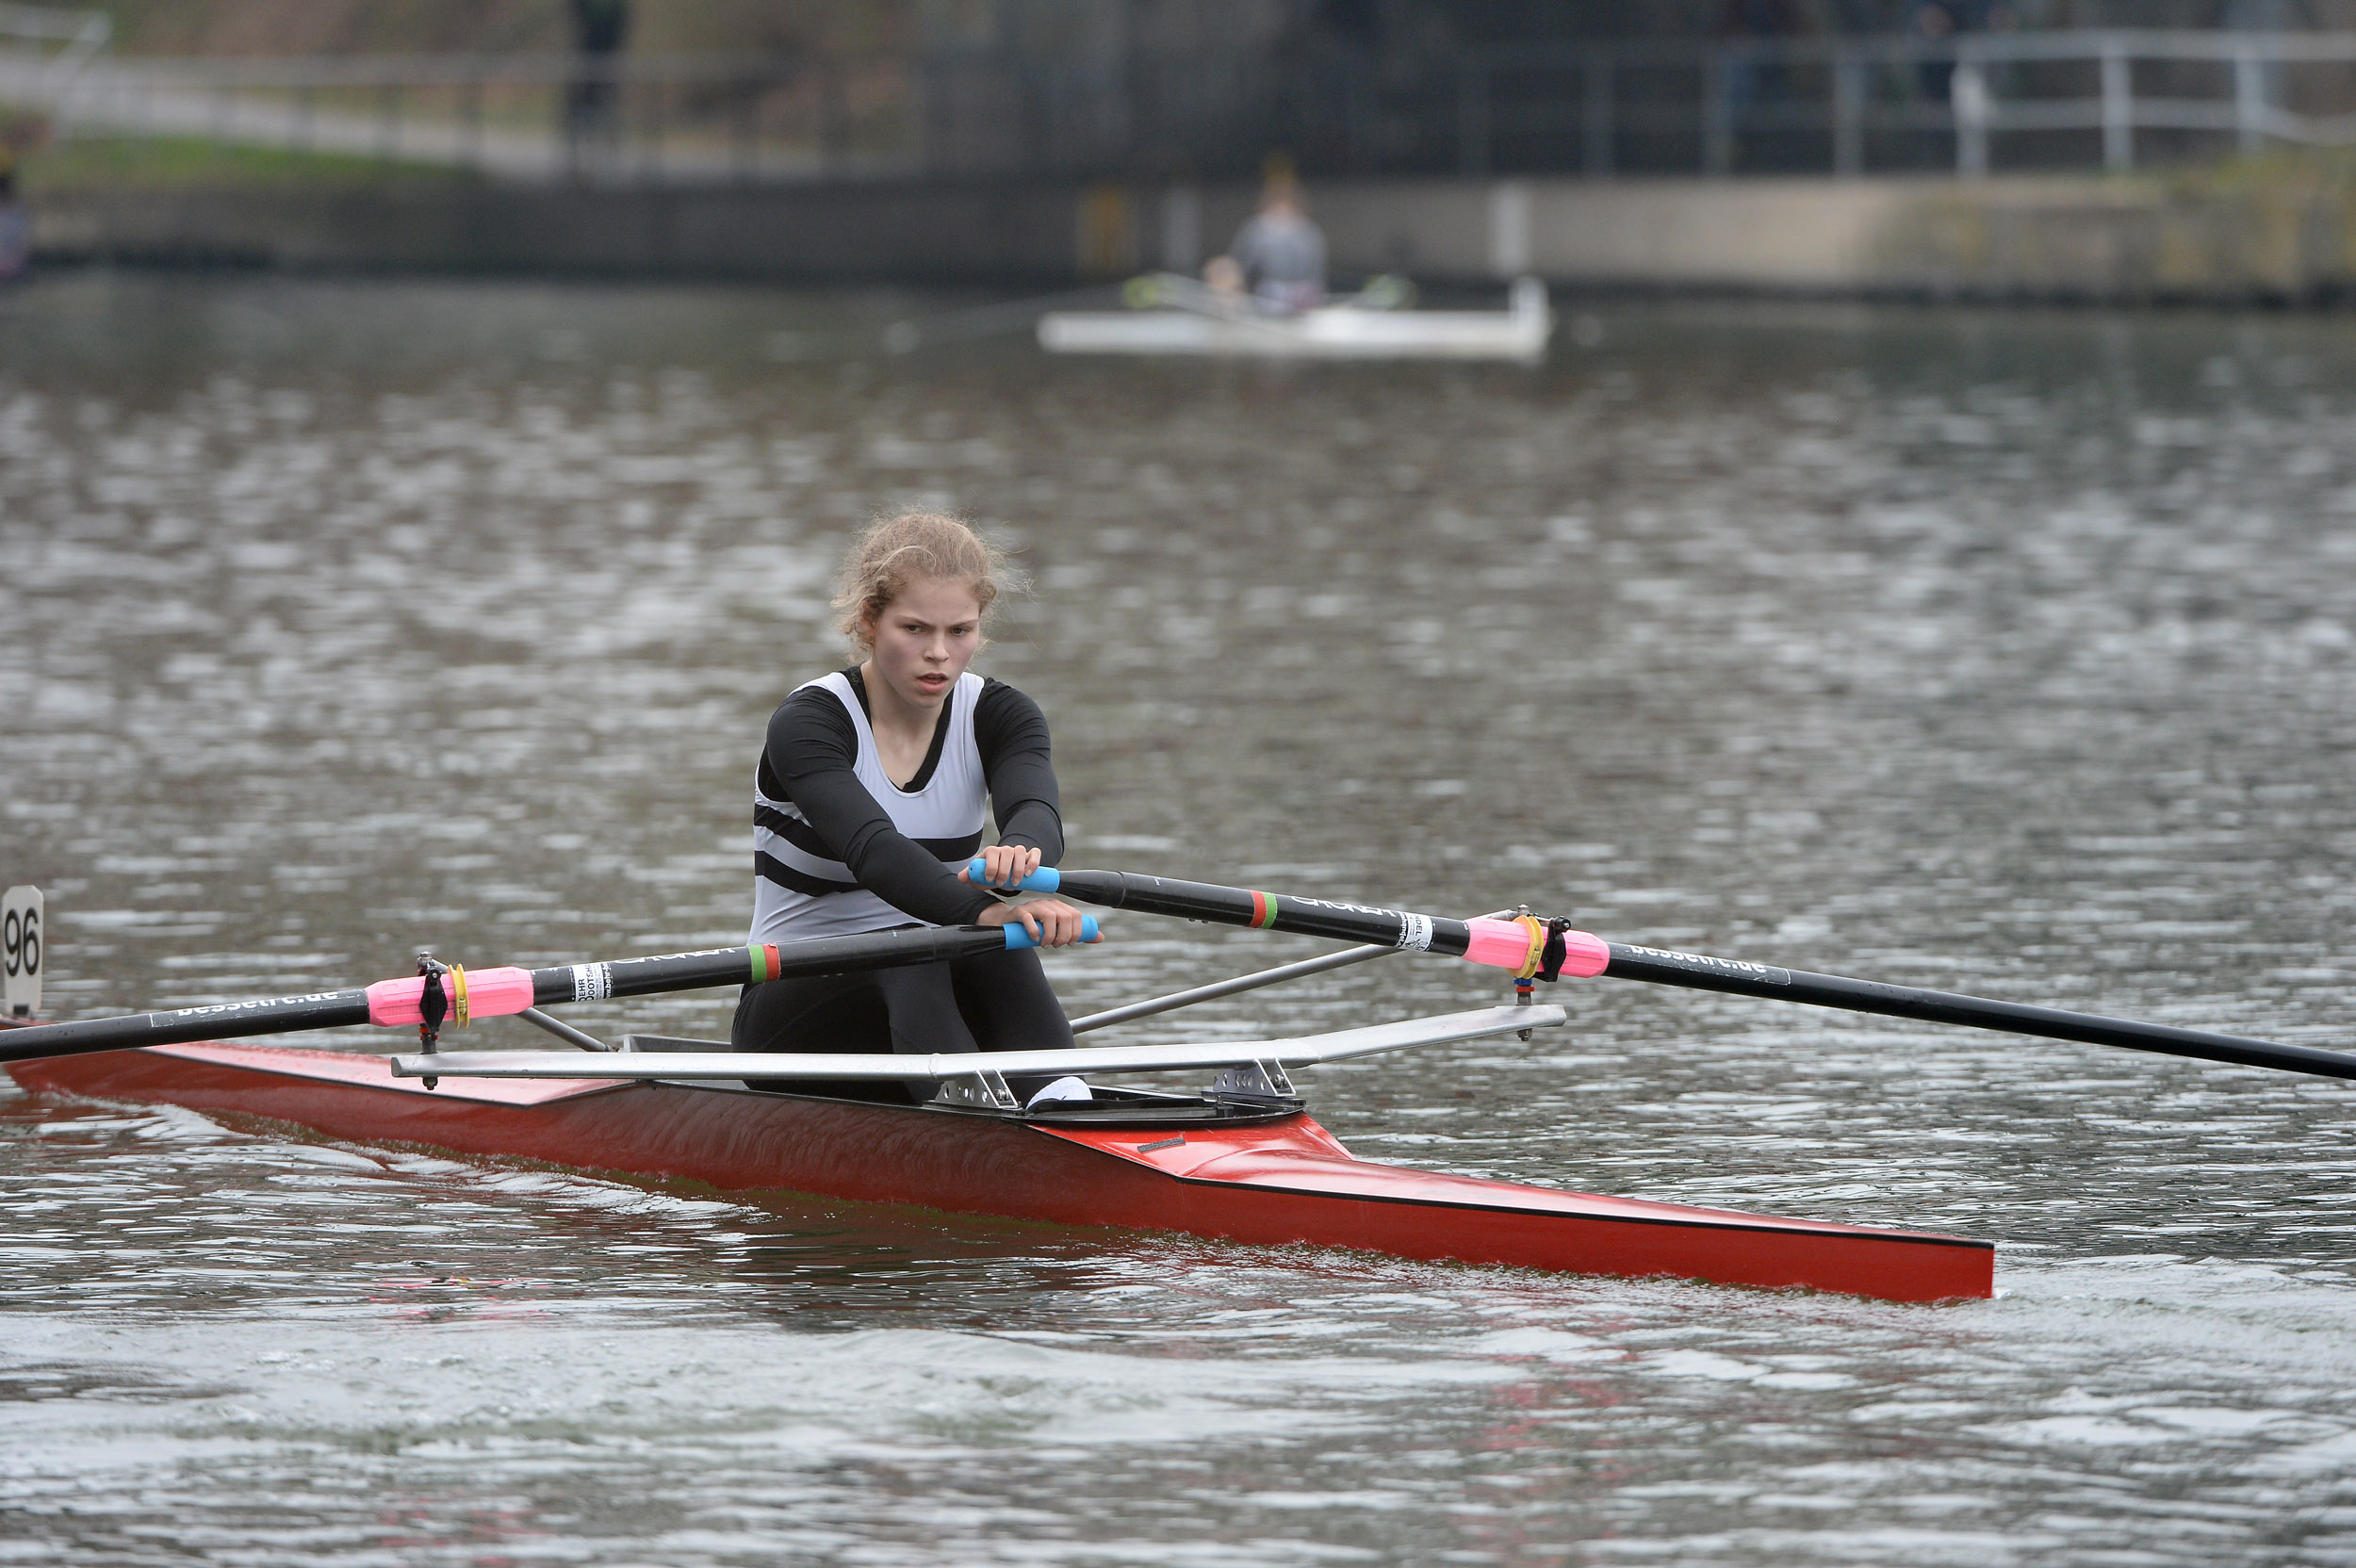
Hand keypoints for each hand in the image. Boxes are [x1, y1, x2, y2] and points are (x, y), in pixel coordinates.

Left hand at [960, 843, 1042, 889]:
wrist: (1000, 873)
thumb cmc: (988, 874)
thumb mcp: (978, 876)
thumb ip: (969, 876)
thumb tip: (961, 877)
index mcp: (991, 851)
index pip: (992, 852)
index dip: (991, 866)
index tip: (990, 880)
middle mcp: (1005, 849)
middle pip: (1007, 852)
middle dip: (1005, 870)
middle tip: (1002, 884)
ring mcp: (1017, 851)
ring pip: (1020, 851)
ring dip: (1019, 868)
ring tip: (1016, 883)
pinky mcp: (1029, 855)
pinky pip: (1035, 852)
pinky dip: (1033, 862)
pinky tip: (1029, 874)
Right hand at [977, 897, 1093, 947]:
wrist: (1010, 923)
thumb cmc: (1037, 928)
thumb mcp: (1058, 931)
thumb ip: (1077, 934)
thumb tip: (1101, 937)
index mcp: (1059, 907)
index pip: (1075, 915)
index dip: (1076, 931)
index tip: (1070, 944)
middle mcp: (1048, 904)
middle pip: (1065, 917)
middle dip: (1064, 935)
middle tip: (1057, 946)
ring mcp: (1034, 906)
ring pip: (1050, 917)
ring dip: (1050, 935)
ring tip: (1046, 945)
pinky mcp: (1020, 911)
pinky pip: (1029, 918)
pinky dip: (1034, 931)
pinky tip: (1035, 939)